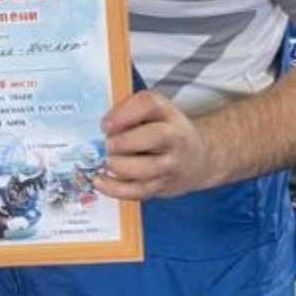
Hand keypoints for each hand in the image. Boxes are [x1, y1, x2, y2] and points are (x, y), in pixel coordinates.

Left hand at [93, 89, 211, 200]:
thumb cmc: (164, 131)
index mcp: (167, 112)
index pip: (149, 104)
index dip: (124, 113)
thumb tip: (101, 129)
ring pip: (148, 169)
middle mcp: (174, 137)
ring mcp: (170, 164)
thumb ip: (127, 114)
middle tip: (107, 145)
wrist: (196, 159)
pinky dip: (116, 189)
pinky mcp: (161, 186)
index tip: (105, 125)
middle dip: (126, 142)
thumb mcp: (152, 113)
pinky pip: (139, 191)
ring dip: (121, 166)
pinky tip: (100, 181)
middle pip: (156, 137)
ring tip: (106, 162)